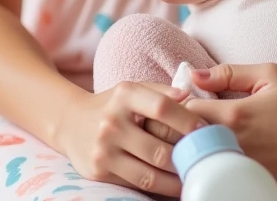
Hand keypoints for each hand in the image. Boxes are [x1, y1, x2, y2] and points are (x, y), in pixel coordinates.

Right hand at [57, 81, 202, 195]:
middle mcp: (111, 122)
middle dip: (185, 159)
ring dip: (175, 181)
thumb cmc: (111, 104)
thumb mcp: (132, 88)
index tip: (206, 131)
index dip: (187, 121)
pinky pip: (134, 185)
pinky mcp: (98, 172)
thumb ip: (160, 90)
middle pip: (158, 149)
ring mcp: (103, 150)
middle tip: (205, 162)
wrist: (70, 121)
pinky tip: (171, 186)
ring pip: (148, 174)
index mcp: (124, 95)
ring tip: (193, 179)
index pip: (161, 108)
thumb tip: (189, 95)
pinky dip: (157, 188)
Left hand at [185, 63, 276, 194]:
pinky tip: (215, 165)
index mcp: (234, 115)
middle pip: (186, 145)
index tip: (177, 104)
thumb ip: (226, 73)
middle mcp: (235, 146)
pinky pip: (224, 184)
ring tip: (194, 147)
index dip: (175, 107)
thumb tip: (193, 76)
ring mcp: (245, 171)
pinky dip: (214, 176)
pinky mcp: (256, 187)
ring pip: (201, 169)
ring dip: (193, 158)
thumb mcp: (267, 74)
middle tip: (176, 128)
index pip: (184, 113)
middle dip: (177, 135)